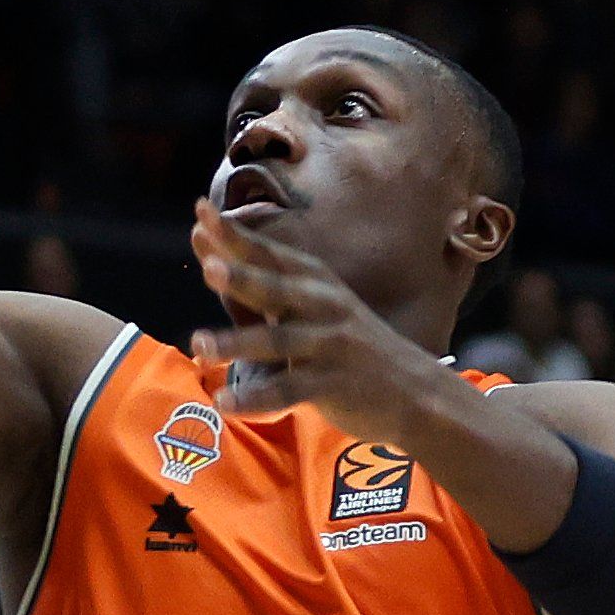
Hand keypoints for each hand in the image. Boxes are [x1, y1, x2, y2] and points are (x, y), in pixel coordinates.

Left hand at [185, 200, 462, 440]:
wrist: (415, 391)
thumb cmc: (350, 347)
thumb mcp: (315, 308)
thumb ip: (263, 290)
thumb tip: (209, 259)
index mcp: (316, 283)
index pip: (270, 254)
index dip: (237, 235)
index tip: (201, 211)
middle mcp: (324, 307)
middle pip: (278, 289)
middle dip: (244, 278)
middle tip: (210, 266)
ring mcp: (330, 346)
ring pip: (279, 342)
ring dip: (238, 343)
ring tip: (199, 343)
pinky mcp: (334, 385)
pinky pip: (289, 390)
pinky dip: (255, 398)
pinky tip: (224, 402)